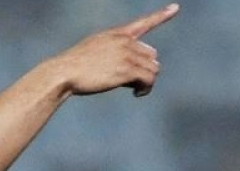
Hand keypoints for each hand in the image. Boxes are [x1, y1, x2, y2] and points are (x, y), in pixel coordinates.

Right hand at [49, 3, 179, 96]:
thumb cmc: (72, 67)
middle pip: (151, 56)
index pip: (143, 23)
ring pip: (153, 69)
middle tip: (133, 82)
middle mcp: (125, 42)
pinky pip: (149, 79)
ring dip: (147, 81)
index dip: (161, 15)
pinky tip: (136, 93)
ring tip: (136, 89)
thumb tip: (126, 70)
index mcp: (116, 35)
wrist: (63, 73)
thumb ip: (112, 53)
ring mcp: (127, 55)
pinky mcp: (127, 70)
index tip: (175, 8)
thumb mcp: (92, 51)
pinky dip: (146, 88)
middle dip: (145, 69)